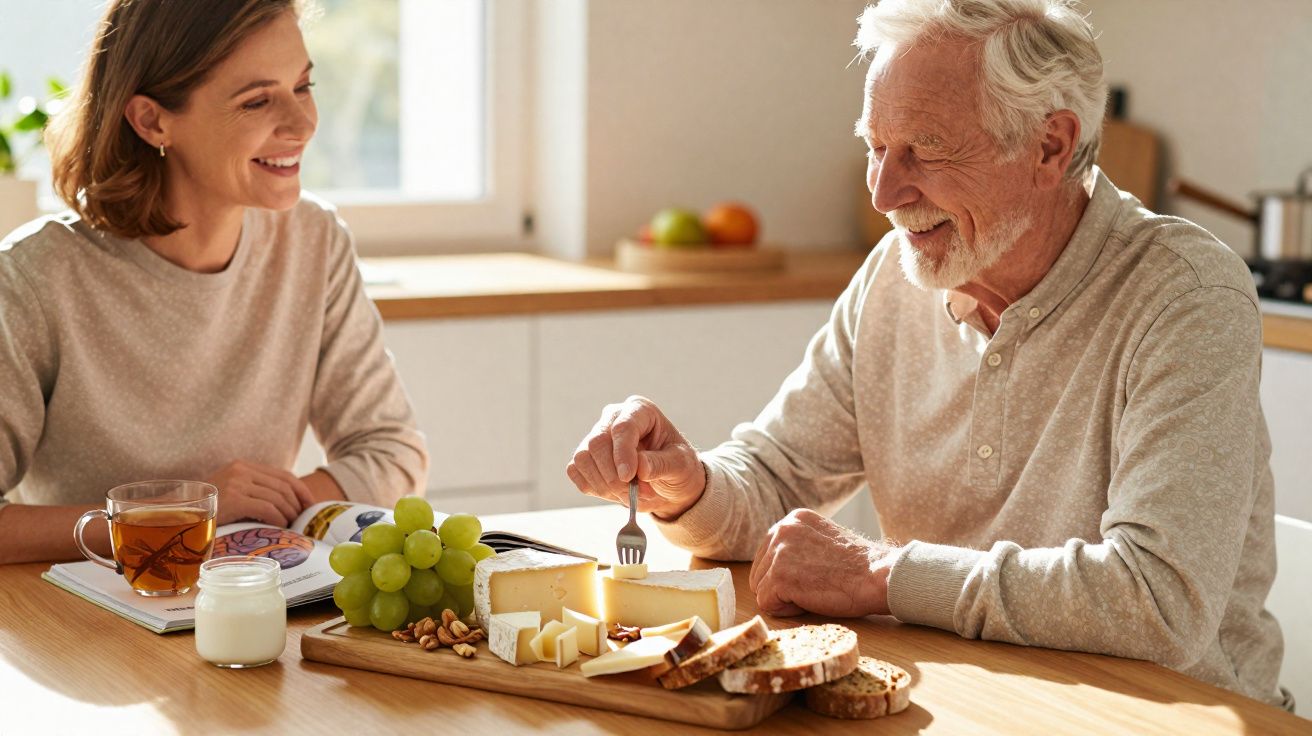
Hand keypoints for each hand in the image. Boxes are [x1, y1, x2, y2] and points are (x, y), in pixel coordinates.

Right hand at [205, 460, 315, 526]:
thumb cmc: (207, 508)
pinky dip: (278, 518)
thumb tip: (288, 503)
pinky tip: (279, 526)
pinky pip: (267, 508)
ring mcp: (237, 483)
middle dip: (297, 504)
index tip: (310, 505)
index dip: (301, 490)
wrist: (177, 514)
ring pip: (278, 497)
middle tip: (301, 520)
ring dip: (289, 514)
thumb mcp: (232, 492)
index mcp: (244, 466)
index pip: (283, 475)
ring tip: (289, 526)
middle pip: (284, 486)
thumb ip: (254, 491)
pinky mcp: (233, 498)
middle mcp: (242, 470)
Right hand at [565, 395, 704, 518]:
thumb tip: (640, 468)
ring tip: (630, 494)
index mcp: (640, 411)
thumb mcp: (681, 465)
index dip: (622, 453)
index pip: (623, 427)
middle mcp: (614, 418)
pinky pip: (575, 471)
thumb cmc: (677, 466)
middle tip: (635, 494)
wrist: (667, 483)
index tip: (628, 477)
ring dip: (604, 484)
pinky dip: (594, 487)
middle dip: (614, 475)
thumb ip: (662, 464)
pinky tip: (615, 492)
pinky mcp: (586, 457)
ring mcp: (596, 436)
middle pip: (597, 443)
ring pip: (583, 458)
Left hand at [750, 509, 897, 616]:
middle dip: (781, 587)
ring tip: (814, 591)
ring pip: (760, 589)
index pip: (768, 555)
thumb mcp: (823, 540)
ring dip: (784, 599)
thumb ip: (798, 544)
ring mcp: (779, 552)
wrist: (878, 576)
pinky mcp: (779, 576)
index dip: (788, 574)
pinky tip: (811, 600)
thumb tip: (775, 564)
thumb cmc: (858, 567)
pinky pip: (767, 604)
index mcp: (793, 519)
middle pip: (759, 572)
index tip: (814, 575)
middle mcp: (781, 529)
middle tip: (815, 586)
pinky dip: (786, 611)